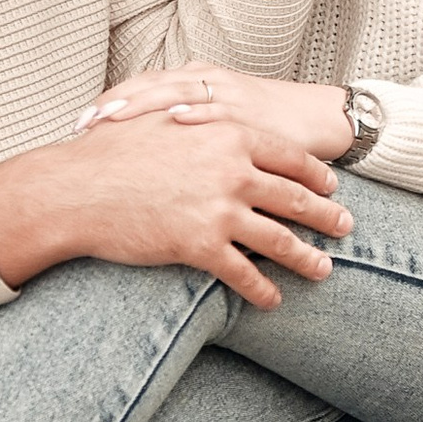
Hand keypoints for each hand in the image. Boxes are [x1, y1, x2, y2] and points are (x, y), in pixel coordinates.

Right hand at [0, 112, 352, 310]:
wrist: (76, 188)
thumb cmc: (110, 151)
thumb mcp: (162, 120)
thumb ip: (197, 123)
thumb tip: (210, 120)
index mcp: (226, 134)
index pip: (287, 155)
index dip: (314, 173)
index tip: (330, 185)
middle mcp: (232, 171)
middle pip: (295, 197)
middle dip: (326, 215)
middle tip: (346, 227)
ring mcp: (218, 210)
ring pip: (279, 239)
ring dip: (307, 258)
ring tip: (324, 270)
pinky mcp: (200, 246)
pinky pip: (244, 273)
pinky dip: (263, 290)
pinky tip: (273, 301)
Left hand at [76, 67, 354, 163]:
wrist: (318, 120)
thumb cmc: (262, 128)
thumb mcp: (216, 125)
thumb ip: (181, 134)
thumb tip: (139, 156)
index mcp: (194, 82)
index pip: (141, 88)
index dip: (108, 104)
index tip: (77, 126)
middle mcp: (207, 82)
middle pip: (148, 89)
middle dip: (113, 107)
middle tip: (81, 127)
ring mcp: (228, 96)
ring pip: (175, 94)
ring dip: (141, 107)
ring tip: (109, 120)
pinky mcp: (252, 113)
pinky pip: (219, 111)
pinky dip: (194, 115)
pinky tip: (172, 122)